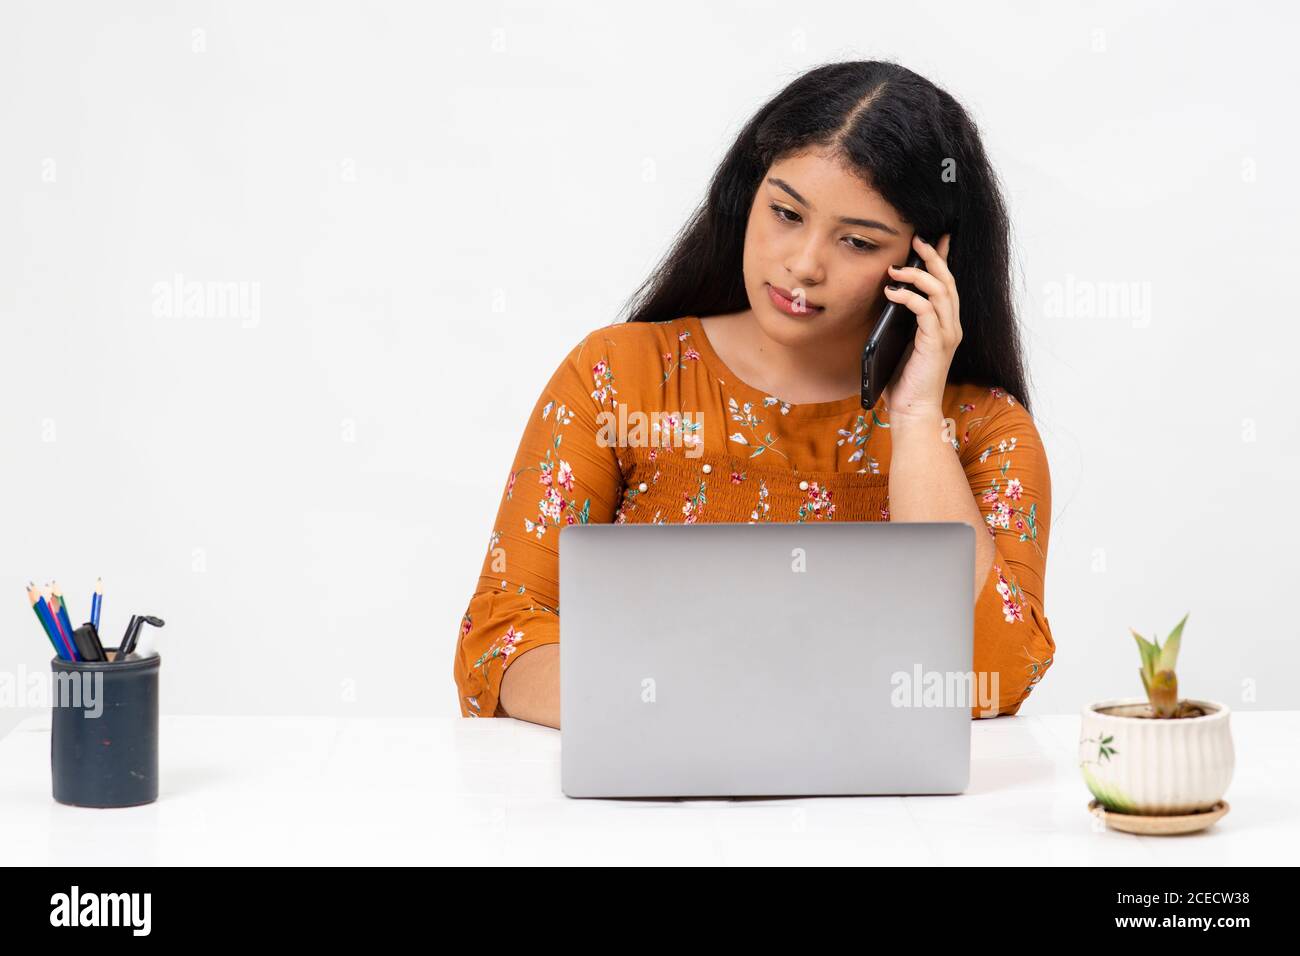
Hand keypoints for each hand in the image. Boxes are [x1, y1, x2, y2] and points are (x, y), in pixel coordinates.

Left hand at [879, 233, 959, 423]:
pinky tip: (892, 292)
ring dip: (918, 275)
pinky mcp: (936, 344)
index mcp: (945, 324)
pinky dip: (909, 297)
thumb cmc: (904, 380)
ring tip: (897, 267)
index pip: (948, 284)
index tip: (934, 238)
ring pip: (940, 291)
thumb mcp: (902, 342)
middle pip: (948, 281)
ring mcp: (946, 334)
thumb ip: (902, 321)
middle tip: (916, 240)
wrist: (912, 409)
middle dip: (932, 257)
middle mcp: (951, 326)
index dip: (943, 259)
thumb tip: (889, 295)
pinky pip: (926, 310)